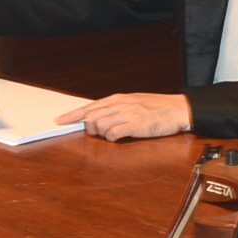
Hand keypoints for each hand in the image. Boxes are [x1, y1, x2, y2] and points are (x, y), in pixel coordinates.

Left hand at [56, 92, 193, 140]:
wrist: (178, 109)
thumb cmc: (155, 107)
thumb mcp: (132, 102)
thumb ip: (115, 108)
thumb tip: (97, 117)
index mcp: (117, 98)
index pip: (88, 107)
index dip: (72, 115)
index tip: (59, 121)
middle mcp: (120, 104)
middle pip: (91, 117)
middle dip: (88, 128)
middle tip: (99, 133)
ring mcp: (128, 114)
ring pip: (100, 126)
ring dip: (102, 134)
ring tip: (115, 134)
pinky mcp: (136, 125)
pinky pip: (114, 134)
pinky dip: (112, 138)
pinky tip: (120, 137)